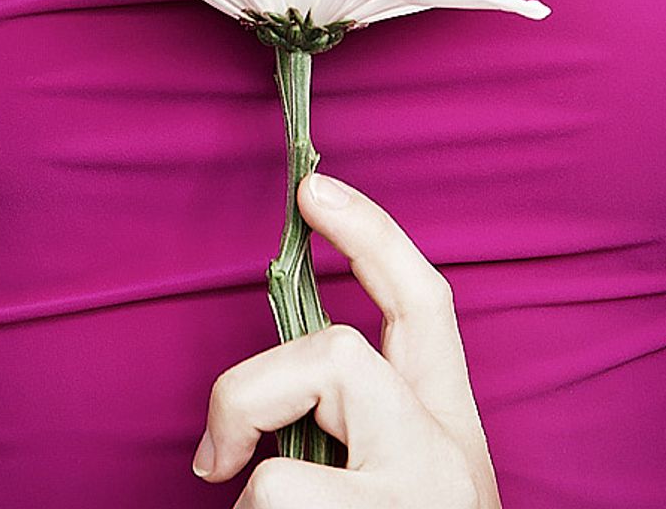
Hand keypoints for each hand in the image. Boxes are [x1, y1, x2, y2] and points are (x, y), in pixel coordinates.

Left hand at [192, 169, 501, 504]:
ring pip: (301, 407)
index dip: (371, 234)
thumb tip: (263, 435)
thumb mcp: (391, 497)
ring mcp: (421, 484)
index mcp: (451, 441)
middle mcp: (448, 453)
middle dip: (251, 394)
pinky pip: (273, 489)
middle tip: (213, 464)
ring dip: (251, 485)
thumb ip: (352, 444)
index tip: (313, 189)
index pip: (424, 305)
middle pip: (337, 349)